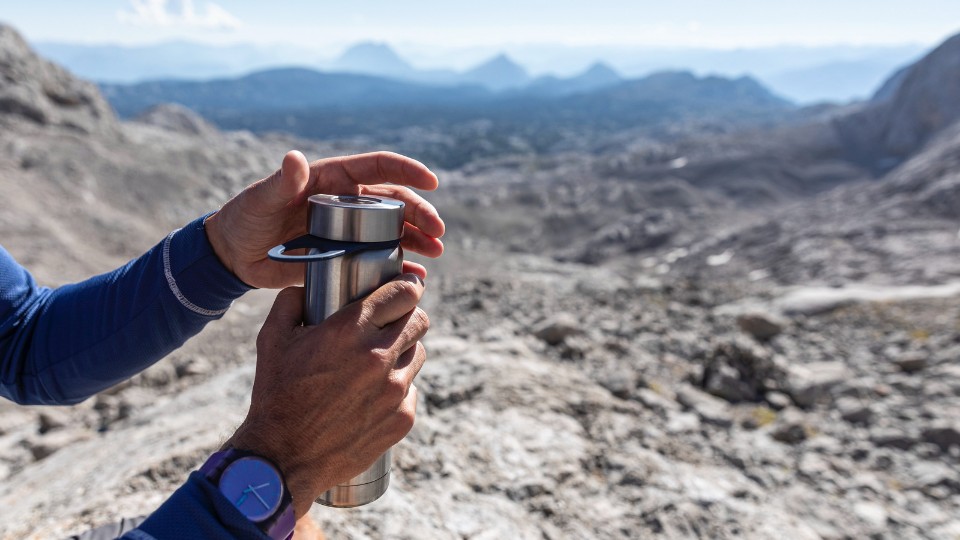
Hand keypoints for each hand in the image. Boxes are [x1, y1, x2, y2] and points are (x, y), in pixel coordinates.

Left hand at [205, 151, 444, 287]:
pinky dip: (400, 267)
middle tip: (437, 231)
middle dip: (421, 214)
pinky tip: (416, 277)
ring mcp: (349, 231)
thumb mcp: (262, 197)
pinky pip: (380, 260)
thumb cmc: (246, 216)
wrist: (234, 255)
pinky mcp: (345, 257)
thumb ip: (282, 181)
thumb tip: (296, 158)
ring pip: (394, 231)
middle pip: (395, 202)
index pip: (378, 167)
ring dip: (419, 239)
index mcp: (333, 179)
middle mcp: (348, 203)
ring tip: (436, 252)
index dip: (407, 170)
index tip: (431, 181)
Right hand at [224, 274, 428, 516]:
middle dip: (407, 317)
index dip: (408, 287)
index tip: (406, 289)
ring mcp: (394, 389)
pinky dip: (398, 388)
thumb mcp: (272, 339)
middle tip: (391, 324)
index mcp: (349, 330)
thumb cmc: (276, 395)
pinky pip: (412, 390)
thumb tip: (306, 287)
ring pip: (418, 354)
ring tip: (379, 362)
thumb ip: (290, 302)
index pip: (404, 293)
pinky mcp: (402, 418)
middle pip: (419, 320)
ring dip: (403, 352)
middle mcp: (378, 356)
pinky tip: (374, 395)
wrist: (283, 458)